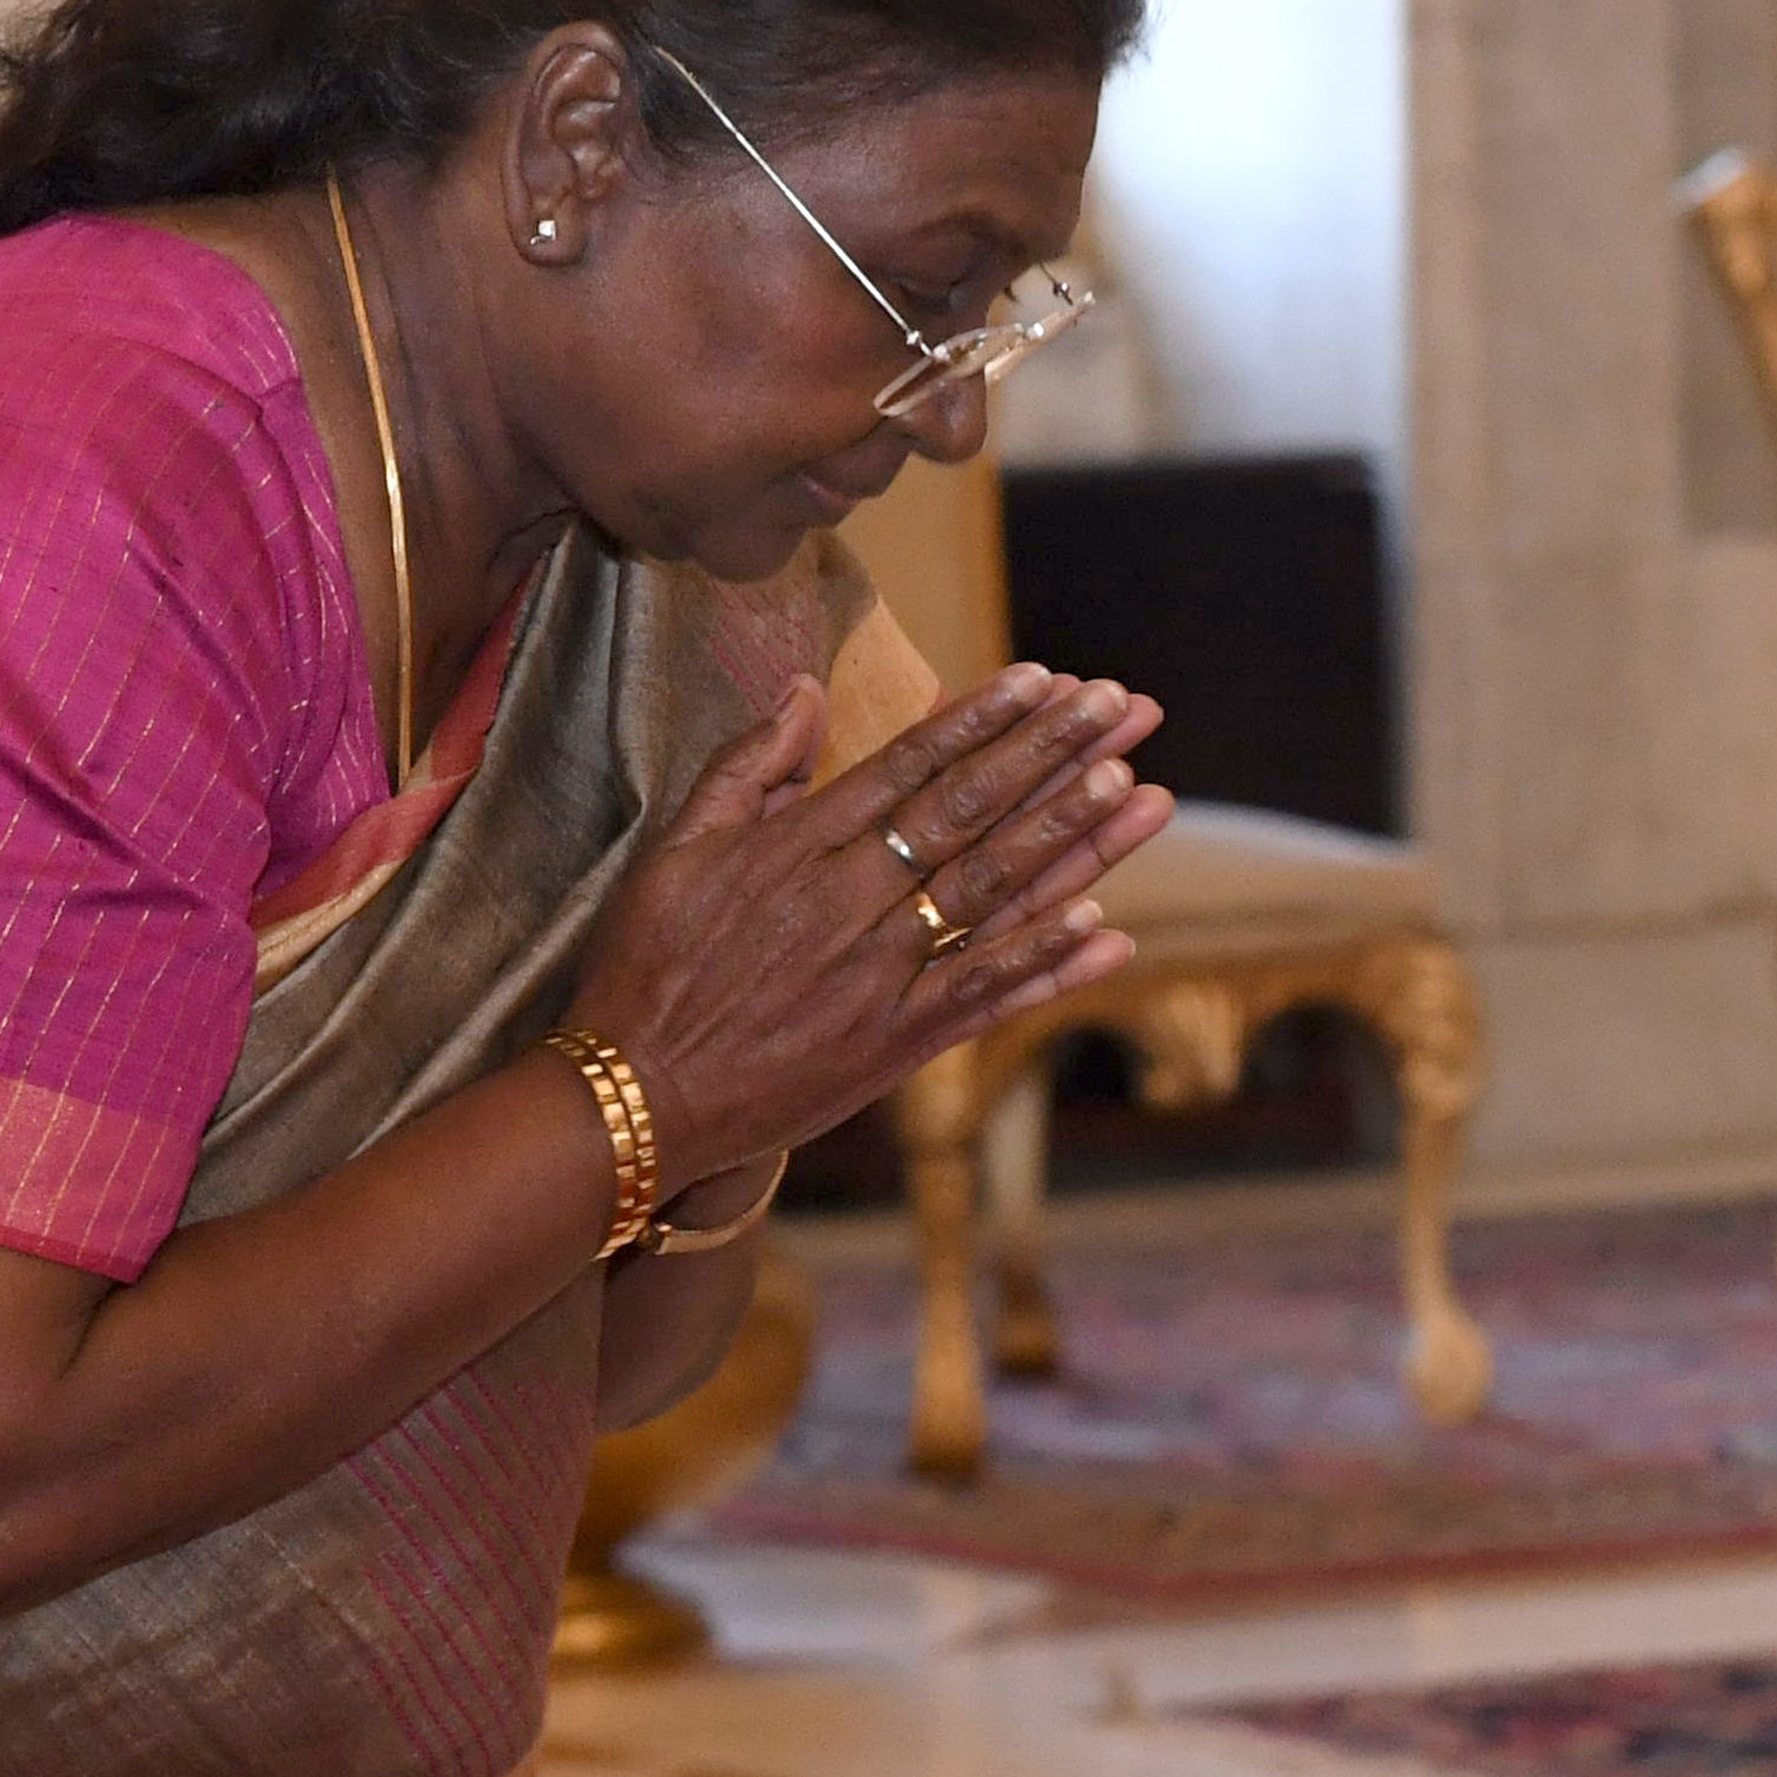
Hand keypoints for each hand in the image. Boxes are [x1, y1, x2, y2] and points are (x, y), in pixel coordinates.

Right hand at [564, 664, 1169, 1173]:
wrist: (635, 1099)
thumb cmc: (647, 968)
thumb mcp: (675, 849)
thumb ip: (747, 766)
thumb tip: (803, 690)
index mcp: (801, 845)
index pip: (915, 763)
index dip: (988, 719)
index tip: (1050, 678)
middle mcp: (852, 901)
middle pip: (972, 812)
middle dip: (1054, 753)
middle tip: (1124, 705)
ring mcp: (880, 975)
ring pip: (995, 894)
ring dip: (1074, 840)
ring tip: (1141, 789)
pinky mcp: (894, 1045)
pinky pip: (986, 994)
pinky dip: (1047, 962)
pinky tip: (1109, 926)